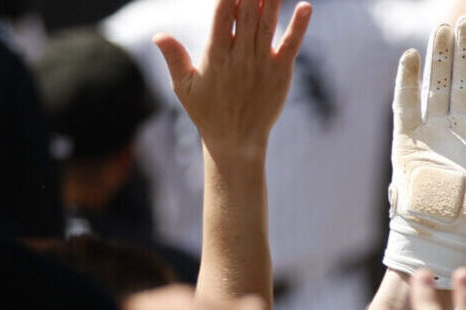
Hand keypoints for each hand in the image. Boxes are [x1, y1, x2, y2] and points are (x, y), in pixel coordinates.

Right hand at [154, 0, 311, 163]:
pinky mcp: (280, 72)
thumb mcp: (184, 87)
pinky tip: (306, 7)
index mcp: (216, 55)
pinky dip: (299, 26)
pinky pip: (291, 45)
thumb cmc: (207, 112)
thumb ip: (175, 58)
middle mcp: (240, 56)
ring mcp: (262, 63)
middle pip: (246, 14)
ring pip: (267, 24)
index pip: (222, 15)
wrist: (237, 141)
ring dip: (272, 0)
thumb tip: (159, 35)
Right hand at [385, 17, 465, 281]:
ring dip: (438, 56)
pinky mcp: (407, 141)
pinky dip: (408, 80)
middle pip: (463, 79)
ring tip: (442, 27)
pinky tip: (413, 56)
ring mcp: (433, 132)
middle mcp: (461, 128)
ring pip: (436, 84)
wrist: (447, 240)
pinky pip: (406, 103)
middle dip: (465, 50)